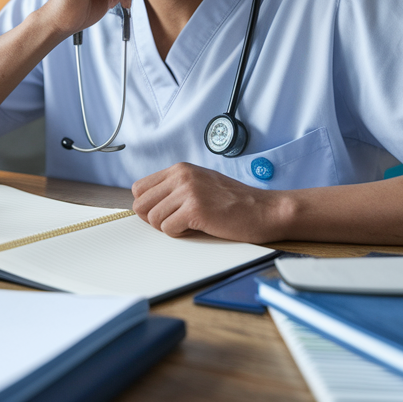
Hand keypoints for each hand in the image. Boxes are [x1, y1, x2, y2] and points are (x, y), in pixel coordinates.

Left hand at [131, 162, 287, 242]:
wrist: (263, 210)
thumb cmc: (234, 201)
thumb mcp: (201, 183)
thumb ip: (175, 188)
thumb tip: (147, 204)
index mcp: (180, 169)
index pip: (139, 188)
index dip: (147, 206)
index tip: (162, 213)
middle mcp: (181, 176)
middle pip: (141, 205)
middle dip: (153, 219)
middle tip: (174, 223)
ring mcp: (188, 191)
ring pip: (153, 219)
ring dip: (168, 228)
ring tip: (190, 224)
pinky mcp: (195, 209)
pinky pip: (168, 229)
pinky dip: (180, 234)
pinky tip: (197, 227)